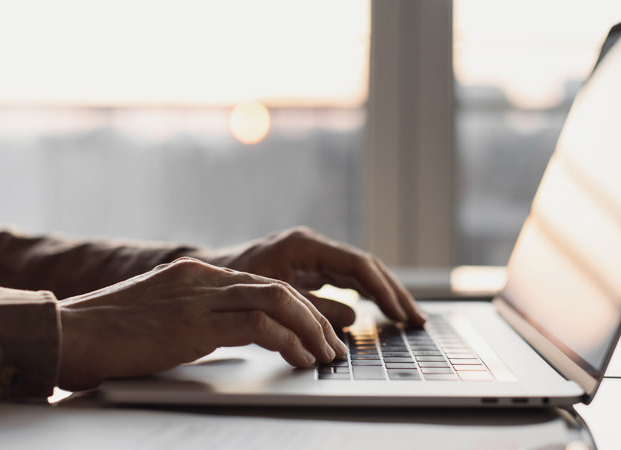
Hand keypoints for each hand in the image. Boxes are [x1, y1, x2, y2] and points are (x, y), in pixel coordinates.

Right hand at [57, 258, 345, 390]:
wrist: (63, 334)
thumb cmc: (104, 336)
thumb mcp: (157, 318)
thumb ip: (192, 319)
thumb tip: (224, 337)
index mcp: (195, 274)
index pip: (260, 284)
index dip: (296, 307)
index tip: (314, 330)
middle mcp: (202, 278)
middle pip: (278, 288)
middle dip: (314, 317)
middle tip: (333, 345)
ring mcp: (198, 297)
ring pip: (277, 301)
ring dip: (311, 329)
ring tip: (328, 355)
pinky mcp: (194, 323)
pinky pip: (259, 326)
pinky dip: (289, 341)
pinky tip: (301, 359)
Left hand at [198, 227, 425, 325]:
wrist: (204, 274)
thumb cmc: (230, 282)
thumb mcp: (270, 296)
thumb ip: (311, 307)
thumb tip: (353, 318)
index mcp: (305, 246)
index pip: (358, 265)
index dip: (384, 290)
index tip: (400, 313)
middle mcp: (313, 247)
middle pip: (366, 267)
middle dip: (393, 293)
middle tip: (416, 319)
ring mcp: (313, 257)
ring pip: (360, 274)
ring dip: (384, 295)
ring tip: (407, 318)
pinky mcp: (309, 270)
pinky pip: (345, 282)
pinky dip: (365, 297)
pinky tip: (381, 314)